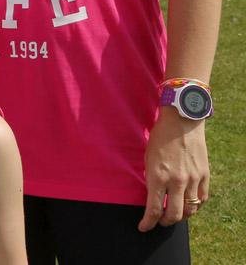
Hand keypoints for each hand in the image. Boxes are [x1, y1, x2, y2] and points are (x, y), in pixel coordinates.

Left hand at [138, 110, 209, 230]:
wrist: (182, 121)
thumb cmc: (160, 137)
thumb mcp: (148, 158)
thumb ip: (151, 179)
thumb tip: (153, 196)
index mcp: (158, 176)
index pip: (154, 209)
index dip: (148, 222)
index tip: (143, 227)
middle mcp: (177, 181)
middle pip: (174, 215)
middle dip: (165, 222)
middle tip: (159, 222)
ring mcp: (193, 179)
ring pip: (191, 210)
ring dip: (181, 216)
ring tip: (173, 214)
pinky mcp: (204, 175)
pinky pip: (202, 199)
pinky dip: (195, 206)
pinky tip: (189, 205)